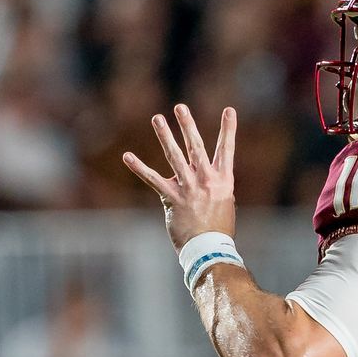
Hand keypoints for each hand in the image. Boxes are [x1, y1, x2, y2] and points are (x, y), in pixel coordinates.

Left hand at [123, 104, 237, 251]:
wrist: (210, 249)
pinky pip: (153, 179)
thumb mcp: (225, 203)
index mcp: (223, 181)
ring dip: (165, 136)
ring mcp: (189, 189)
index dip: (229, 129)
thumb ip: (215, 186)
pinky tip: (128, 156)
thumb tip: (207, 178)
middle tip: (180, 107)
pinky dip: (139, 167)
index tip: (229, 110)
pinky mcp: (172, 199)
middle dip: (188, 126)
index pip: (226, 150)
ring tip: (157, 118)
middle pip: (196, 147)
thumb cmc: (218, 229)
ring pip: (175, 157)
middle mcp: (207, 181)